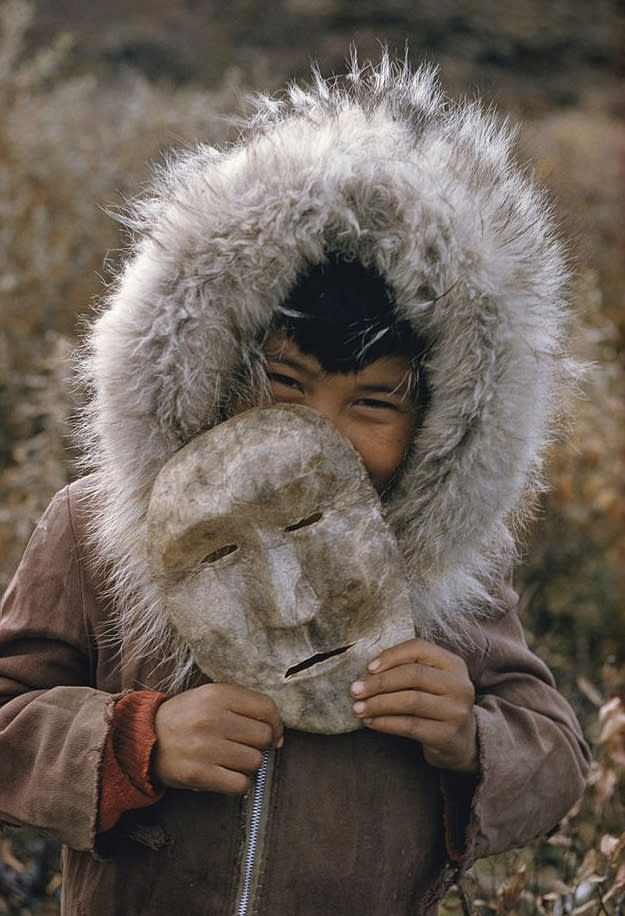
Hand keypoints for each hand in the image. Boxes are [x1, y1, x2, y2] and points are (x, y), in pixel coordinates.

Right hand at [153, 683, 282, 793]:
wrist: (142, 739)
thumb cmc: (184, 718)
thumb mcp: (209, 697)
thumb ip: (243, 707)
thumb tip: (278, 735)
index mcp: (217, 694)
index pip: (266, 708)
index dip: (276, 724)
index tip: (273, 734)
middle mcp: (212, 718)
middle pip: (263, 737)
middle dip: (258, 745)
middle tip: (240, 745)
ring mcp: (204, 747)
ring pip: (254, 762)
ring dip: (246, 765)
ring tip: (228, 759)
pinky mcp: (198, 774)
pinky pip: (240, 784)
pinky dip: (237, 783)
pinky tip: (225, 775)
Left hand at [350, 638, 477, 773]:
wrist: (461, 741)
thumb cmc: (436, 703)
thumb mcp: (432, 680)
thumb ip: (408, 669)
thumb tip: (367, 671)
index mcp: (454, 664)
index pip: (420, 648)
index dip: (391, 655)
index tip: (368, 667)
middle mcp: (459, 685)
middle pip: (414, 674)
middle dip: (380, 682)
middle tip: (355, 689)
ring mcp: (455, 711)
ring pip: (410, 701)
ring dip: (378, 703)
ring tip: (358, 707)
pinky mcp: (446, 735)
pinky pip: (409, 726)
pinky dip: (385, 723)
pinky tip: (370, 721)